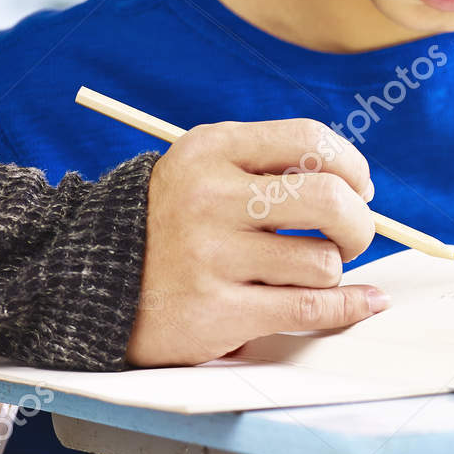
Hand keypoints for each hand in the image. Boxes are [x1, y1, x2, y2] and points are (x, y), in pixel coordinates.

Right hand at [126, 119, 388, 365]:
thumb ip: (273, 165)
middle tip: (350, 236)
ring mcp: (210, 257)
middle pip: (330, 199)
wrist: (90, 283)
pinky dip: (347, 306)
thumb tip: (359, 190)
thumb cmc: (174, 221)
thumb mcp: (207, 168)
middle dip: (358, 222)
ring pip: (322, 261)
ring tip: (301, 270)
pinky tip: (364, 300)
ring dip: (328, 270)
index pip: (310, 140)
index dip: (352, 166)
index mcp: (210, 150)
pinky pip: (309, 308)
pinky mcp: (215, 312)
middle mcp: (209, 199)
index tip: (359, 188)